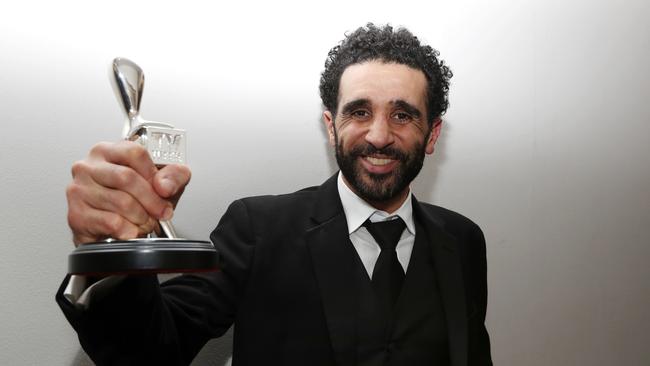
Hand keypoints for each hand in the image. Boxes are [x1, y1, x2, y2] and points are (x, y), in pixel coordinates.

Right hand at [66, 141, 190, 245]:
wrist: (112, 229)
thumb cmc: (135, 199)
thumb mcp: (163, 182)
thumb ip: (174, 176)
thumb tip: (165, 185)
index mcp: (108, 151)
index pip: (134, 153)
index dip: (153, 174)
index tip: (164, 190)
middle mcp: (89, 166)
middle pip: (127, 177)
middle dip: (151, 200)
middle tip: (161, 212)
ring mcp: (79, 189)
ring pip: (120, 202)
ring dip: (141, 217)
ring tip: (146, 222)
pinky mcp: (77, 214)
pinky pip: (110, 222)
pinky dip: (129, 229)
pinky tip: (132, 230)